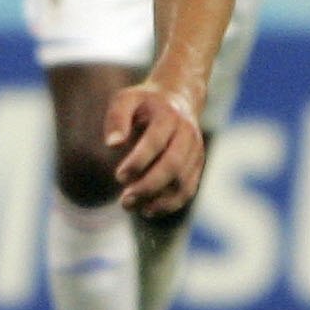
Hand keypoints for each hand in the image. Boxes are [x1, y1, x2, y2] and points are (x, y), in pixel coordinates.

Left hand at [104, 81, 204, 218]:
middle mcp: (187, 134)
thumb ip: (117, 118)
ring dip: (158, 200)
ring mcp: (195, 151)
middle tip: (124, 200)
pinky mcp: (197, 165)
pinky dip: (170, 205)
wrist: (177, 99)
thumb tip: (112, 144)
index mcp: (168, 116)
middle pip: (173, 165)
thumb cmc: (144, 103)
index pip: (156, 142)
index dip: (138, 162)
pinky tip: (147, 210)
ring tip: (132, 207)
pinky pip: (188, 190)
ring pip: (183, 182)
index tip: (118, 176)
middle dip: (148, 186)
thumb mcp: (126, 100)